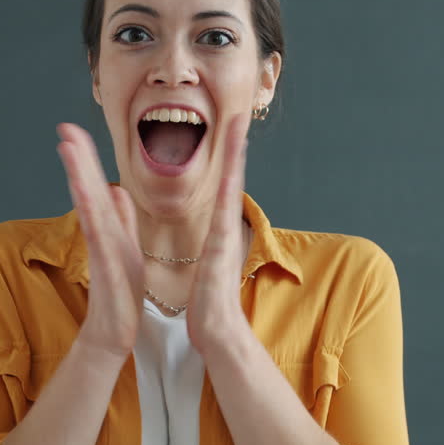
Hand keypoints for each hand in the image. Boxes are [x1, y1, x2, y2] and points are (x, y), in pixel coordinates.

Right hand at [56, 123, 144, 359]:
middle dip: (77, 158)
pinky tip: (85, 195)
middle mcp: (102, 235)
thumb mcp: (128, 250)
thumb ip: (123, 220)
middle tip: (64, 127)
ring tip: (68, 149)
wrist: (113, 333)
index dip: (87, 159)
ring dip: (78, 177)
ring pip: (89, 207)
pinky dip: (92, 215)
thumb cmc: (120, 296)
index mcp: (110, 228)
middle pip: (87, 190)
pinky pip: (98, 238)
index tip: (75, 130)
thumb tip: (117, 189)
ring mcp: (101, 250)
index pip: (96, 186)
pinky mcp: (105, 268)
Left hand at [186, 112, 251, 356]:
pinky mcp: (222, 249)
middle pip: (234, 177)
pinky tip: (233, 169)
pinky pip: (226, 213)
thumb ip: (207, 247)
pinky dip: (231, 190)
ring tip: (239, 124)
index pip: (222, 186)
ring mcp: (227, 237)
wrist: (218, 334)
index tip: (227, 128)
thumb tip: (209, 236)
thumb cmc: (209, 305)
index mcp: (217, 231)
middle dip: (237, 144)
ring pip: (233, 187)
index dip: (226, 156)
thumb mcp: (203, 266)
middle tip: (240, 111)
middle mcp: (226, 228)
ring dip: (237, 155)